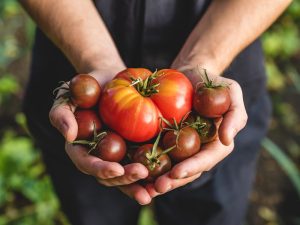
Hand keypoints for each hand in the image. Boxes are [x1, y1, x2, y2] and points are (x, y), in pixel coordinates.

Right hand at [49, 70, 151, 204]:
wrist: (109, 80)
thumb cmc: (86, 87)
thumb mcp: (67, 96)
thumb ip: (61, 115)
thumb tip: (68, 137)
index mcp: (81, 149)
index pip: (87, 164)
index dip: (100, 169)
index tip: (116, 169)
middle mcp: (99, 156)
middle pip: (109, 176)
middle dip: (125, 180)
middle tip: (141, 174)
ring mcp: (118, 154)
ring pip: (126, 176)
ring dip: (139, 184)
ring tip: (155, 189)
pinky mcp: (133, 148)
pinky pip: (142, 162)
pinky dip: (152, 173)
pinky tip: (165, 177)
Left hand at [147, 67, 247, 195]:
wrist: (189, 75)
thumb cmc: (213, 83)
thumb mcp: (231, 92)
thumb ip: (235, 115)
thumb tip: (227, 140)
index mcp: (216, 143)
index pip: (206, 159)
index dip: (193, 167)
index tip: (178, 172)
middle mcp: (198, 150)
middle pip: (187, 170)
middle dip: (173, 181)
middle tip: (157, 187)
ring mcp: (181, 148)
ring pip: (171, 169)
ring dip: (159, 180)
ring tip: (144, 190)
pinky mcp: (165, 141)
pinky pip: (157, 155)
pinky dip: (148, 166)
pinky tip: (135, 172)